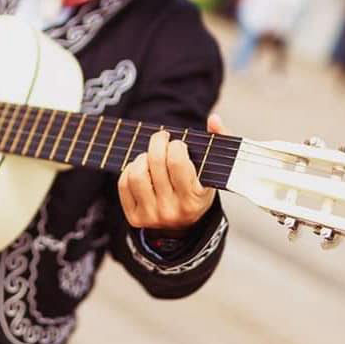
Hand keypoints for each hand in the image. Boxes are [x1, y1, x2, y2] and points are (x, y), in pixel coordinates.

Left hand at [118, 114, 229, 229]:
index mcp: (194, 199)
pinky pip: (124, 184)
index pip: (177, 162)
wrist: (185, 224)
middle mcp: (172, 210)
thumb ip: (220, 140)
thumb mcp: (214, 169)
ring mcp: (152, 216)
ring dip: (142, 157)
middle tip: (162, 138)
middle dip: (158, 142)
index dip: (176, 145)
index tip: (178, 144)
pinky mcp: (135, 218)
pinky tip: (142, 169)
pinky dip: (131, 170)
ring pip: (137, 174)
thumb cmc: (199, 189)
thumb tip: (214, 118)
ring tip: (151, 156)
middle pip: (156, 163)